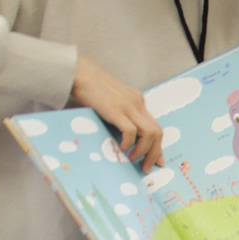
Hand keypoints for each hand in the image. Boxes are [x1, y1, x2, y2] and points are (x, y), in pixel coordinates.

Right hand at [71, 56, 163, 170]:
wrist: (80, 73)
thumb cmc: (91, 89)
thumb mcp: (113, 101)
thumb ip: (121, 114)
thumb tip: (123, 137)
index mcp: (138, 101)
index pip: (155, 127)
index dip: (158, 146)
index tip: (158, 160)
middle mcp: (137, 103)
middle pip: (157, 132)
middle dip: (155, 153)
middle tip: (147, 167)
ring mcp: (128, 106)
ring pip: (149, 133)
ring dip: (144, 151)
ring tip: (133, 158)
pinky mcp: (116, 110)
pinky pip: (131, 131)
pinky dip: (129, 143)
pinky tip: (122, 148)